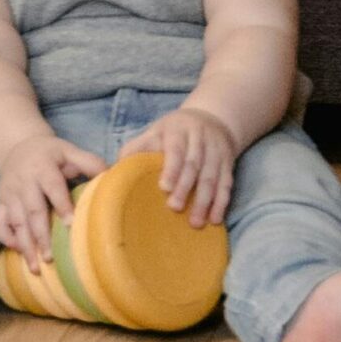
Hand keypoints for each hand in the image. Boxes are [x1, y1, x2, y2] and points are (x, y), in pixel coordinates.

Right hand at [0, 132, 107, 269]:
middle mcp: (24, 181)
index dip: (61, 204)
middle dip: (41, 235)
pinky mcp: (0, 201)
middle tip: (51, 258)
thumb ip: (89, 162)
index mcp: (43, 167)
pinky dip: (6, 237)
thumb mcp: (68, 150)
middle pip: (32, 210)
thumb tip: (112, 175)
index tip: (71, 224)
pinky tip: (18, 251)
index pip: (52, 187)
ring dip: (25, 245)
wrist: (16, 145)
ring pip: (16, 221)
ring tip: (35, 267)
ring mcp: (9, 193)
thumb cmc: (50, 153)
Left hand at [118, 107, 236, 227]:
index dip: (171, 169)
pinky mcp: (228, 164)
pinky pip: (226, 185)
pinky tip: (215, 219)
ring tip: (195, 223)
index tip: (164, 188)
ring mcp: (217, 151)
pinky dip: (221, 203)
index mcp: (178, 130)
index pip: (176, 150)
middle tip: (175, 209)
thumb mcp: (155, 132)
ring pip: (212, 177)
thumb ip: (136, 148)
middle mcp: (200, 139)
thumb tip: (112, 171)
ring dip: (205, 201)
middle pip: (194, 165)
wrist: (212, 118)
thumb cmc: (174, 131)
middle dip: (186, 188)